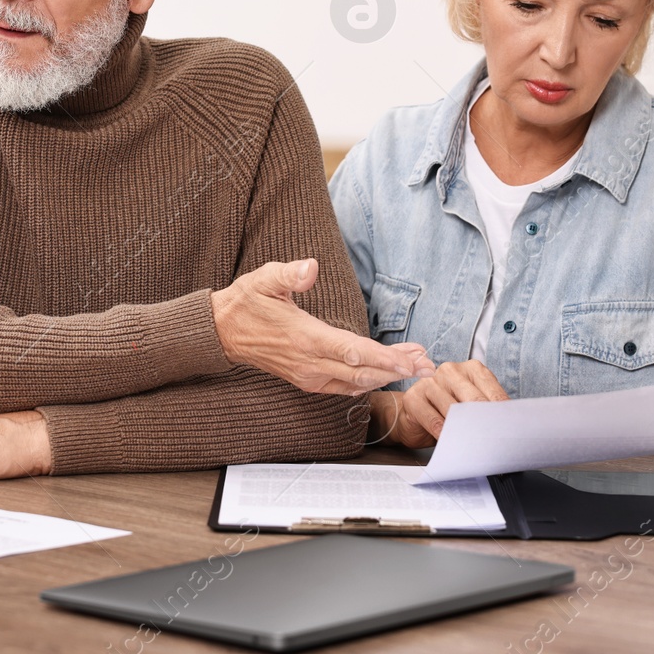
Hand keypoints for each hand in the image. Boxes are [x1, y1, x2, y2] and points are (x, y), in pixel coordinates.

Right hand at [210, 259, 433, 393]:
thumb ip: (288, 273)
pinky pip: (345, 387)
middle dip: (398, 370)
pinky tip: (387, 373)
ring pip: (357, 382)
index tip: (411, 361)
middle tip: (429, 366)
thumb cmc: (246, 303)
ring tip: (417, 365)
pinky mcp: (308, 380)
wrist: (223, 332)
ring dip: (388, 376)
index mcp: (304, 338)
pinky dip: (370, 381)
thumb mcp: (263, 279)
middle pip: (363, 372)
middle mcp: (310, 363)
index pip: (352, 352)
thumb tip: (310, 267)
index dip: (385, 358)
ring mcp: (309, 376)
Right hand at [373, 360, 510, 446]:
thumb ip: (487, 409)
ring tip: (474, 444)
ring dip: (465, 430)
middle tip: (494, 440)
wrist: (412, 415)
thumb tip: (509, 424)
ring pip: (453, 409)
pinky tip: (451, 442)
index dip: (503, 413)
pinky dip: (444, 433)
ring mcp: (430, 382)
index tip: (511, 430)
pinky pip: (433, 420)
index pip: (493, 391)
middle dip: (485, 422)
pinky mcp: (413, 397)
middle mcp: (450, 370)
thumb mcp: (470, 406)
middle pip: (474, 399)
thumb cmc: (447, 411)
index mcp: (471, 368)